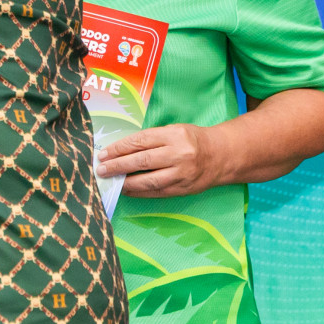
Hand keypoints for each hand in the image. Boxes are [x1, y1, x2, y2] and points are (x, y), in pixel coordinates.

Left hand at [97, 123, 228, 197]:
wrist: (222, 156)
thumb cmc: (191, 140)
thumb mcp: (173, 131)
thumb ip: (150, 139)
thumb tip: (120, 150)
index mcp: (174, 136)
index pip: (140, 141)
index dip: (119, 148)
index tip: (104, 153)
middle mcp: (179, 155)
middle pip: (142, 161)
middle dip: (118, 166)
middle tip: (101, 169)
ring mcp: (182, 174)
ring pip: (149, 180)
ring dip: (126, 182)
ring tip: (111, 181)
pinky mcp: (184, 189)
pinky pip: (157, 192)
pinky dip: (140, 192)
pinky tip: (127, 190)